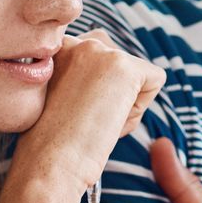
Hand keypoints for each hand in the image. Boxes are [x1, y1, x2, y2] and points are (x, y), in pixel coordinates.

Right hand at [10, 34, 163, 193]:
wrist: (47, 163)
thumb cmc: (49, 144)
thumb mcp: (58, 97)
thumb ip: (78, 76)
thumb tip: (112, 78)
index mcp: (55, 46)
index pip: (96, 56)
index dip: (93, 90)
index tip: (71, 113)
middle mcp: (75, 39)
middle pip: (119, 60)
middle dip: (112, 91)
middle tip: (86, 118)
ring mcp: (99, 50)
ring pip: (137, 73)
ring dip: (124, 102)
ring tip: (95, 122)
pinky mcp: (124, 65)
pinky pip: (154, 80)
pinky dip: (139, 108)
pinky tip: (110, 122)